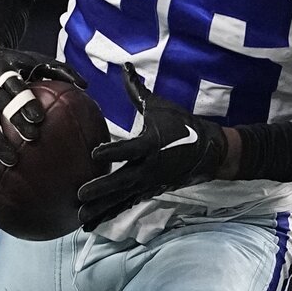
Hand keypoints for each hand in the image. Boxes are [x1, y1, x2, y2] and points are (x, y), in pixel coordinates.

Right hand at [0, 37, 77, 177]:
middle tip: (31, 137)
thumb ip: (57, 70)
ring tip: (11, 162)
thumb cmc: (10, 62)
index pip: (13, 86)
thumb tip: (84, 84)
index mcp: (3, 72)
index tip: (38, 117)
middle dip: (14, 120)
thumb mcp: (32, 59)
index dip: (24, 101)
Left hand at [77, 64, 228, 227]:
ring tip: (81, 219)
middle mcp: (151, 167)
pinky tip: (93, 224)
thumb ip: (137, 91)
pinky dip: (110, 214)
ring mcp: (151, 182)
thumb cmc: (183, 125)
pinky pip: (127, 205)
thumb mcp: (161, 107)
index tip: (94, 153)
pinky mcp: (150, 192)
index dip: (112, 151)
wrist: (211, 152)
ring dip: (102, 209)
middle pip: (123, 180)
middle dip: (102, 189)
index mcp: (152, 144)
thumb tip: (125, 66)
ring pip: (123, 198)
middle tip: (80, 195)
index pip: (130, 149)